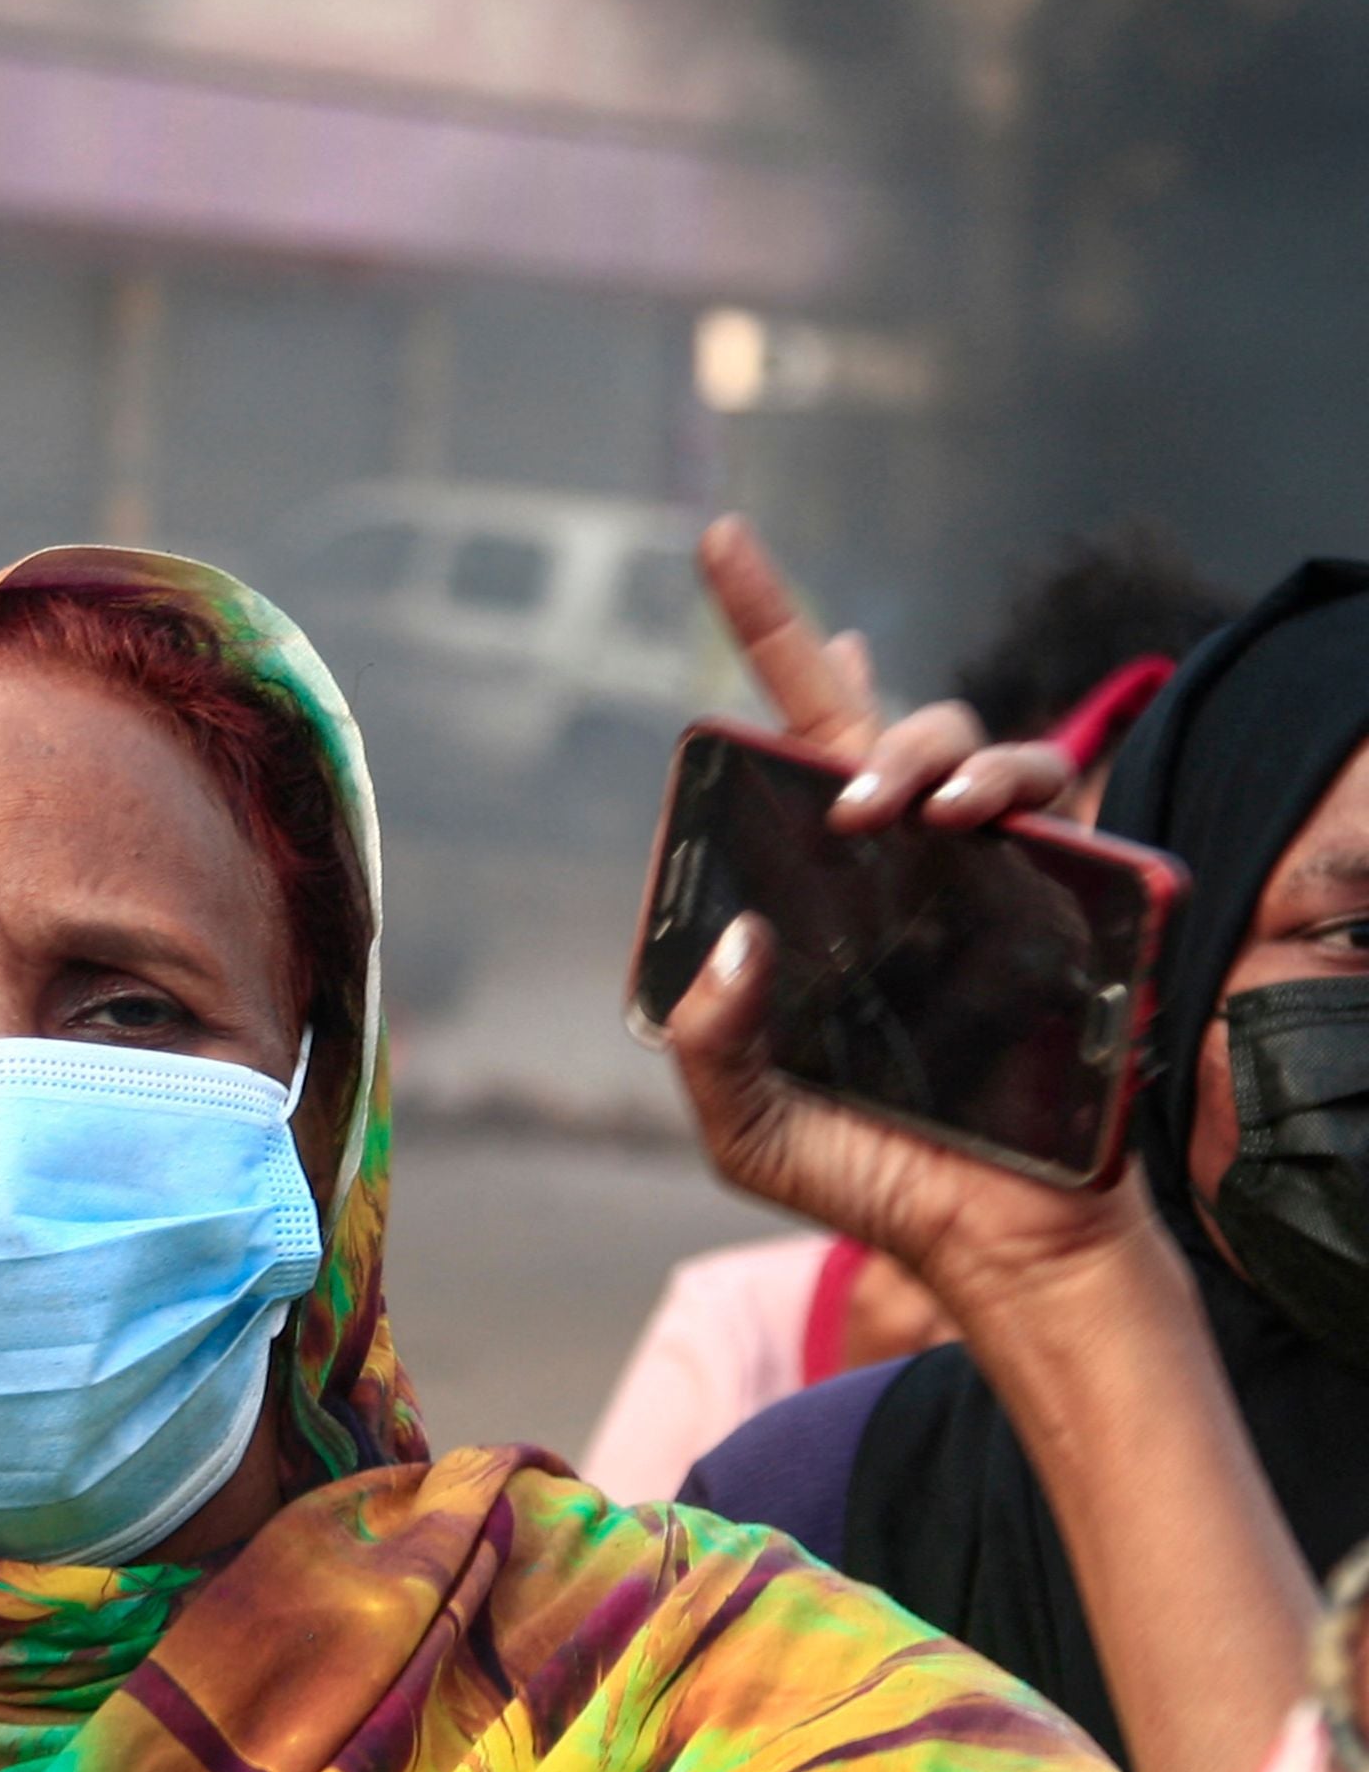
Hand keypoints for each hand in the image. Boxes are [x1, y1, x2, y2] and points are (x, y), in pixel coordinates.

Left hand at [681, 518, 1140, 1312]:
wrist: (992, 1234)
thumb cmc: (866, 1170)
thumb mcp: (746, 1122)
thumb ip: (708, 1042)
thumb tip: (730, 939)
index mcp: (814, 889)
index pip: (786, 742)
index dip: (767, 635)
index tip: (719, 537)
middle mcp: (896, 861)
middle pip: (875, 718)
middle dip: (846, 692)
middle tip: (841, 794)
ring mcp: (982, 870)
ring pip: (971, 742)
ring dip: (940, 751)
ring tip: (908, 816)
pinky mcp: (1063, 894)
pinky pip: (1057, 797)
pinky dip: (1020, 783)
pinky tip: (983, 820)